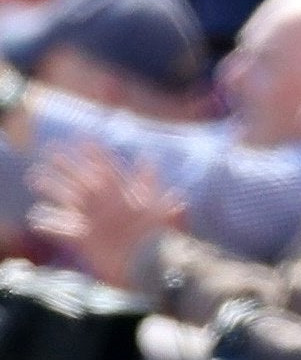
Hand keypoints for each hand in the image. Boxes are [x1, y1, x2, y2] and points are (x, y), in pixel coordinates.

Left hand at [29, 146, 182, 286]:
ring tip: (36, 175)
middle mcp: (109, 204)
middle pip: (84, 178)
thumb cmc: (162, 238)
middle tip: (52, 148)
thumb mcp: (161, 204)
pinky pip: (62, 229)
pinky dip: (49, 223)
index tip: (83, 138)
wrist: (152, 265)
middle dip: (68, 163)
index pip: (108, 167)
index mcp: (128, 194)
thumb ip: (151, 183)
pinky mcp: (86, 240)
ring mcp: (96, 221)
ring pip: (70, 198)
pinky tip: (36, 217)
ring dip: (52, 185)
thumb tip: (148, 159)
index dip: (95, 152)